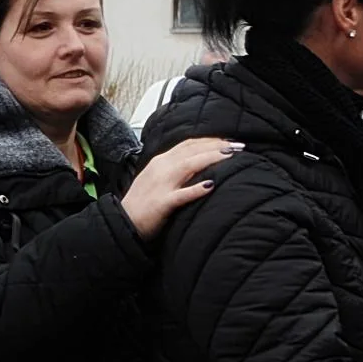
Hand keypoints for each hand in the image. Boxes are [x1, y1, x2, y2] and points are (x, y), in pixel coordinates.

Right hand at [120, 137, 241, 239]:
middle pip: (192, 150)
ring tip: (230, 156)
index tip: (229, 140)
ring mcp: (161, 185)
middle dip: (217, 145)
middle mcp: (162, 168)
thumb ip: (174, 169)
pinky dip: (196, 189)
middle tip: (239, 145)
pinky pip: (181, 195)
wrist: (124, 221)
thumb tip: (196, 164)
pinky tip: (211, 186)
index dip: (210, 139)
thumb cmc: (142, 202)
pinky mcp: (162, 203)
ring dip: (211, 158)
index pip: (188, 144)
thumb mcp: (157, 178)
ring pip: (189, 165)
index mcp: (161, 161)